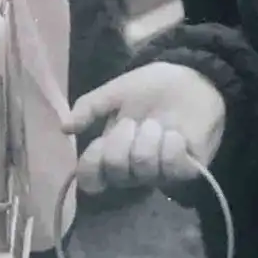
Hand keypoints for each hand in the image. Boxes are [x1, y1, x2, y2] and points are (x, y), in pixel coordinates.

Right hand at [62, 63, 225, 194]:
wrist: (192, 78)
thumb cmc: (152, 88)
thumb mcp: (116, 92)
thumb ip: (89, 108)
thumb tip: (65, 128)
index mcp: (111, 153)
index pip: (91, 179)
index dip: (91, 165)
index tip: (98, 142)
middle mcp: (132, 170)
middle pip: (115, 172)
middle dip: (122, 139)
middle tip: (133, 121)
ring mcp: (159, 173)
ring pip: (142, 168)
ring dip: (148, 137)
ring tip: (157, 124)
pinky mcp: (186, 171)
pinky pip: (171, 167)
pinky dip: (170, 145)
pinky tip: (175, 134)